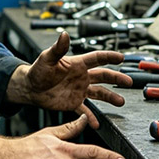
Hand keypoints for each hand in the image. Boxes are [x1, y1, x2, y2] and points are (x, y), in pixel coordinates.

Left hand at [7, 31, 131, 127]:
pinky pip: (85, 111)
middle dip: (117, 78)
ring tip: (120, 102)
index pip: (97, 58)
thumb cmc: (36, 71)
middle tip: (128, 82)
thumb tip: (64, 35)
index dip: (109, 57)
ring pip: (99, 93)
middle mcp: (81, 77)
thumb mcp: (47, 58)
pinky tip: (97, 123)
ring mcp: (79, 90)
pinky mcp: (73, 103)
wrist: (29, 88)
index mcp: (77, 64)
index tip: (121, 57)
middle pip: (103, 76)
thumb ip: (58, 48)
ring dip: (110, 97)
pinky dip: (91, 117)